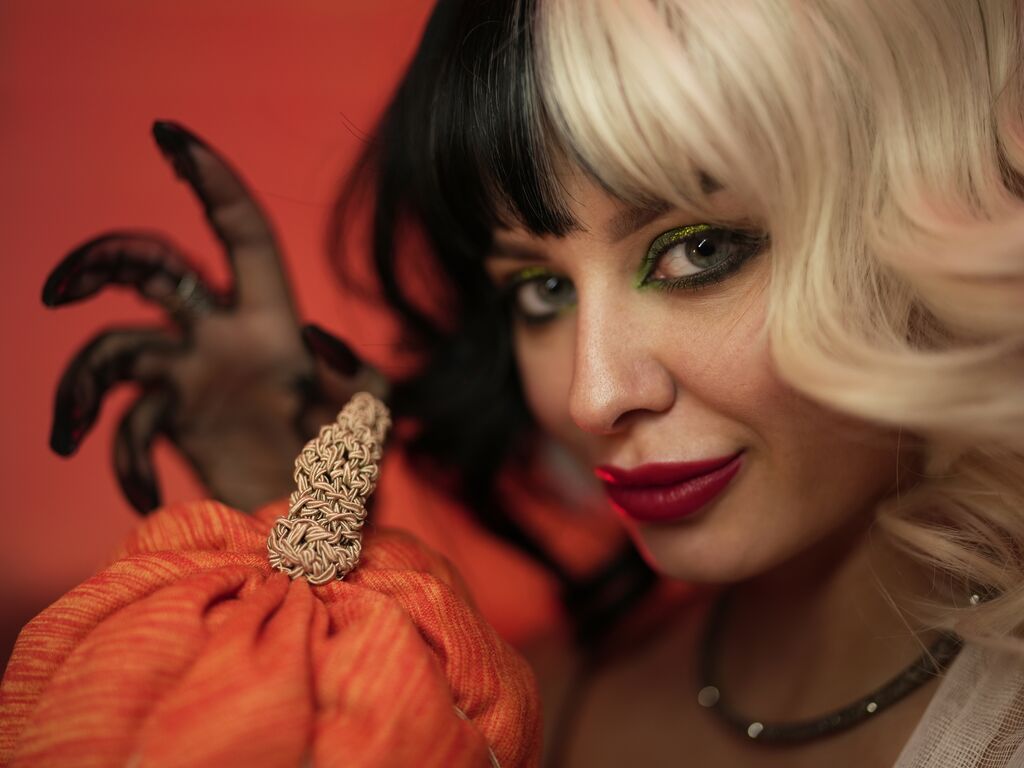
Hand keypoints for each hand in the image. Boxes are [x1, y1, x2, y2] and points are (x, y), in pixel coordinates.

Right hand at [43, 121, 387, 513]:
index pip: (240, 234)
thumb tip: (314, 335)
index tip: (168, 134)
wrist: (317, 538)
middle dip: (105, 263)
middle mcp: (224, 339)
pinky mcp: (172, 427)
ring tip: (70, 430)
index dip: (210, 182)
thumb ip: (355, 376)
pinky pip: (127, 427)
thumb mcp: (370, 419)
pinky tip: (149, 499)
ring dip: (81, 386)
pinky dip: (125, 464)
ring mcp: (192, 381)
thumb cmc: (348, 472)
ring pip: (113, 348)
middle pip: (153, 270)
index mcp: (272, 321)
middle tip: (62, 290)